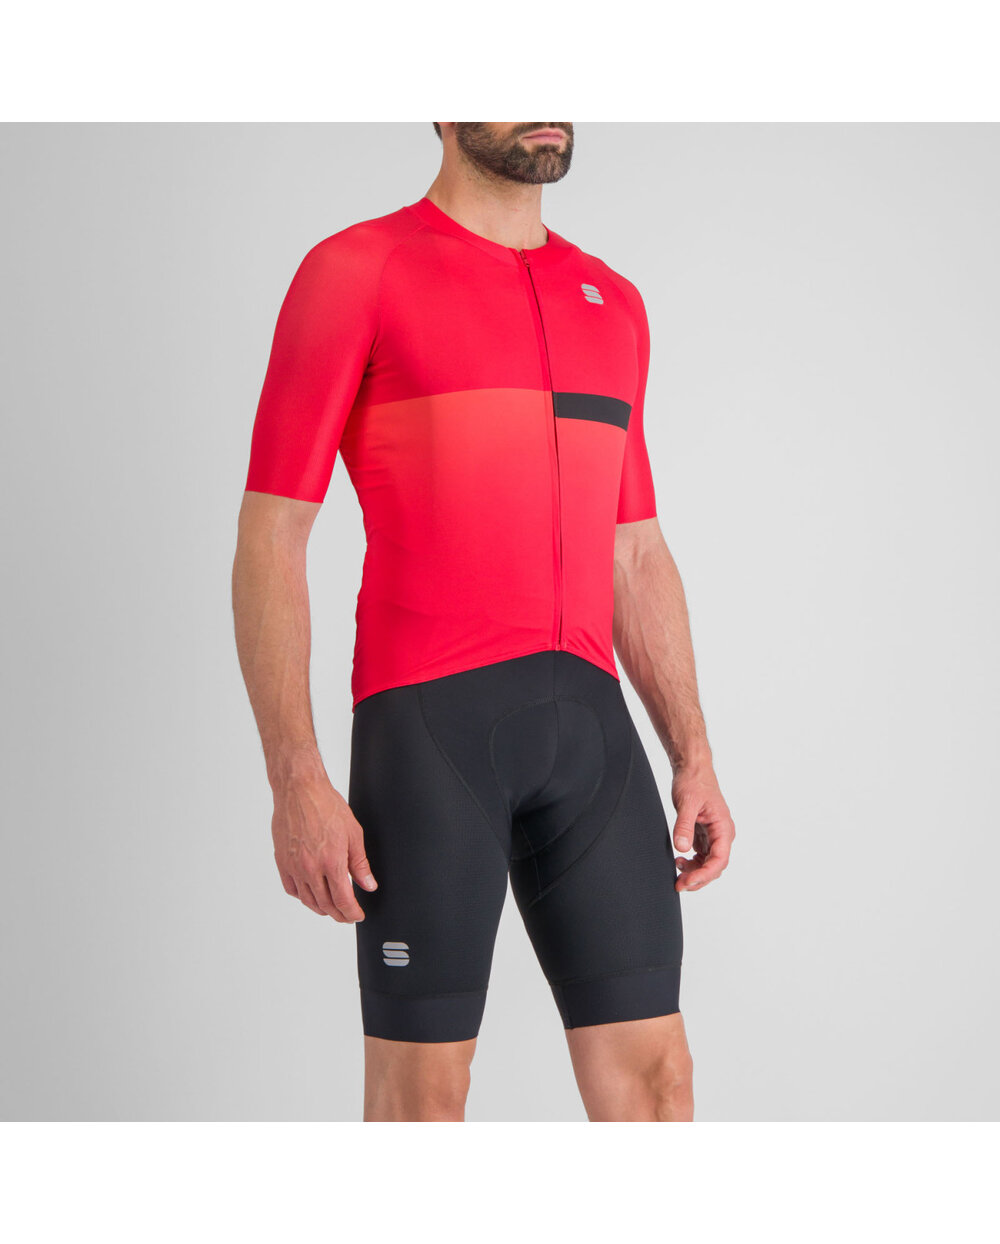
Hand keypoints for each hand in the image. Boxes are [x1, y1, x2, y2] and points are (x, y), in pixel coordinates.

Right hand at [271, 774, 376, 920]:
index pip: (343, 900)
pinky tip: (310, 894)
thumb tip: (368, 885)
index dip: (352, 913)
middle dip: (339, 915)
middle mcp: (310, 868)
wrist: (300, 790)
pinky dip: (302, 896)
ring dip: (321, 909)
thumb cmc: (326, 806)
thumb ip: (360, 864)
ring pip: (307, 900)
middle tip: (347, 916)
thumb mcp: (353, 833)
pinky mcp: (282, 861)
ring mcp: (294, 866)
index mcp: (331, 862)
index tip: (357, 916)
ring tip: (331, 909)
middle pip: (325, 904)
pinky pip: (291, 888)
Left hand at [670, 765, 734, 892]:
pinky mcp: (704, 835)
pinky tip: (679, 861)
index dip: (704, 874)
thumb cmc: (694, 782)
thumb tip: (682, 848)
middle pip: (715, 866)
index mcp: (723, 828)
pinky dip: (692, 863)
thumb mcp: (687, 803)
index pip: (719, 859)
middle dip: (698, 878)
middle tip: (679, 884)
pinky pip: (701, 856)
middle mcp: (722, 834)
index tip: (688, 880)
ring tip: (677, 870)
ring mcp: (713, 836)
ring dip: (694, 872)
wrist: (692, 769)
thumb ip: (684, 825)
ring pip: (708, 864)